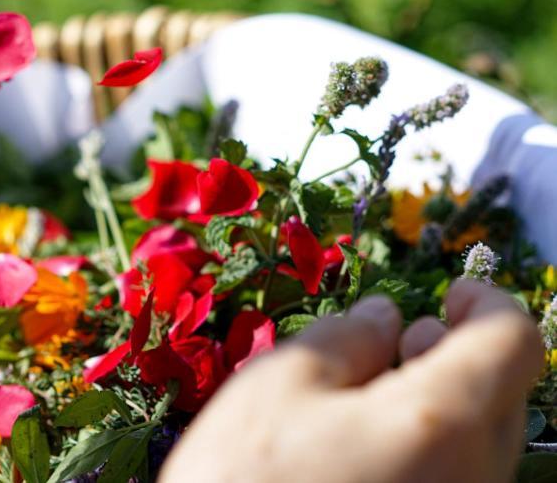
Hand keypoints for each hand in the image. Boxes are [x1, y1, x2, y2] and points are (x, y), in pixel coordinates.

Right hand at [159, 281, 543, 482]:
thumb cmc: (244, 479)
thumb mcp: (282, 382)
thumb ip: (348, 336)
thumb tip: (386, 315)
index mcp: (442, 423)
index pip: (513, 342)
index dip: (487, 301)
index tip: (449, 292)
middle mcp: (474, 480)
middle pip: (506, 395)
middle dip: (461, 351)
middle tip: (403, 337)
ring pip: (484, 446)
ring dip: (445, 400)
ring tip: (375, 392)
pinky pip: (458, 481)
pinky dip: (431, 447)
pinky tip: (367, 447)